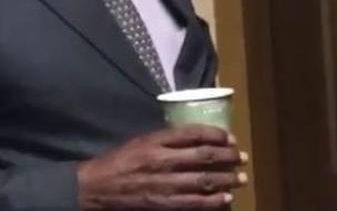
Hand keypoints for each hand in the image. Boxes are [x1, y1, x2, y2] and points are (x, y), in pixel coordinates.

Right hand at [76, 125, 247, 209]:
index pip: (192, 133)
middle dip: (227, 156)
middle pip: (204, 156)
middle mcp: (161, 160)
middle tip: (241, 157)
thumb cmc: (116, 162)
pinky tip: (226, 198)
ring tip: (241, 178)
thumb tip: (194, 140)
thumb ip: (163, 141)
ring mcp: (164, 184)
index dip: (216, 134)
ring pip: (204, 180)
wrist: (95, 188)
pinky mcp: (163, 204)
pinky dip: (214, 200)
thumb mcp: (138, 142)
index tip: (229, 137)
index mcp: (153, 141)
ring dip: (227, 179)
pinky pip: (195, 202)